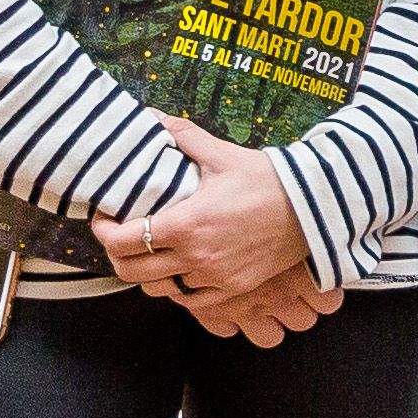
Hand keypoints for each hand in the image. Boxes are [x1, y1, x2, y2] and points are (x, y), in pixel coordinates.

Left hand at [101, 117, 328, 336]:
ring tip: (149, 253)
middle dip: (116, 255)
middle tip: (119, 237)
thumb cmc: (268, 179)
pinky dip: (177, 288)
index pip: (123, 240)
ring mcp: (214, 278)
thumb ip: (182, 136)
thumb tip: (153, 116)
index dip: (103, 232)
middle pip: (132, 271)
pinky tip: (178, 270)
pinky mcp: (233, 289)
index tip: (103, 219)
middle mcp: (195, 258)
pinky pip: (190, 300)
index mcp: (186, 224)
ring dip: (146, 273)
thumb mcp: (221, 154)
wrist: (314, 208)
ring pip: (158, 289)